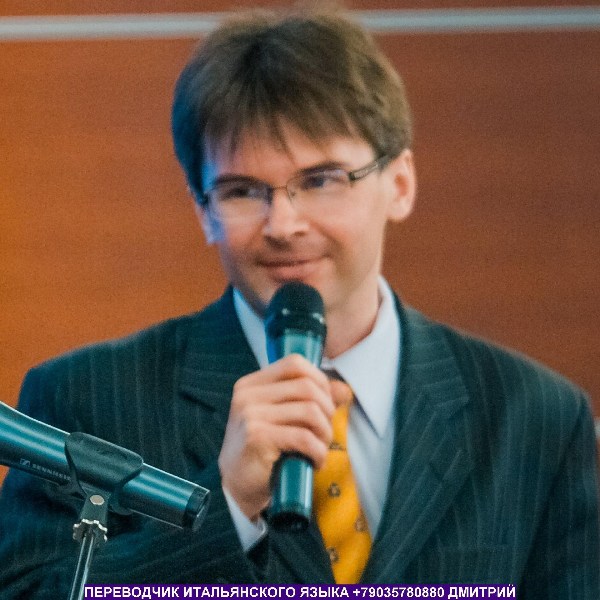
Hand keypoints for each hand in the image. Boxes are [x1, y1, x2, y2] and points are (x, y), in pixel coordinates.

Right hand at [218, 354, 351, 519]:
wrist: (239, 486)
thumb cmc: (264, 450)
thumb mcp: (285, 418)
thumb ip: (311, 399)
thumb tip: (343, 389)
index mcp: (251, 384)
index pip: (294, 364)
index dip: (319, 380)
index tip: (326, 403)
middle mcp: (247, 395)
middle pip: (307, 387)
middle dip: (327, 410)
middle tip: (325, 433)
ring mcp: (250, 414)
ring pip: (309, 411)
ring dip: (325, 433)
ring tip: (320, 448)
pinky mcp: (257, 437)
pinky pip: (304, 437)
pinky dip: (318, 451)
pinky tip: (315, 462)